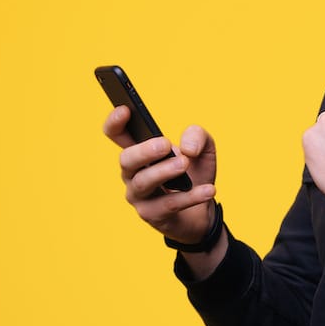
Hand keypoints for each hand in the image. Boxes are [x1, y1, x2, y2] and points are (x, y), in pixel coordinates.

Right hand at [102, 107, 224, 268]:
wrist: (203, 211)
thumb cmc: (195, 176)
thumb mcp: (204, 150)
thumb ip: (198, 137)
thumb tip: (188, 149)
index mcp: (140, 153)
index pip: (117, 135)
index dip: (115, 122)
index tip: (125, 109)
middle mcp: (133, 174)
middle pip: (126, 160)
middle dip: (144, 151)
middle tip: (165, 144)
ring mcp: (139, 196)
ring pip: (142, 183)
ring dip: (164, 172)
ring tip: (184, 164)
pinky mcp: (153, 216)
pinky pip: (168, 205)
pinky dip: (190, 197)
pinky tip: (209, 190)